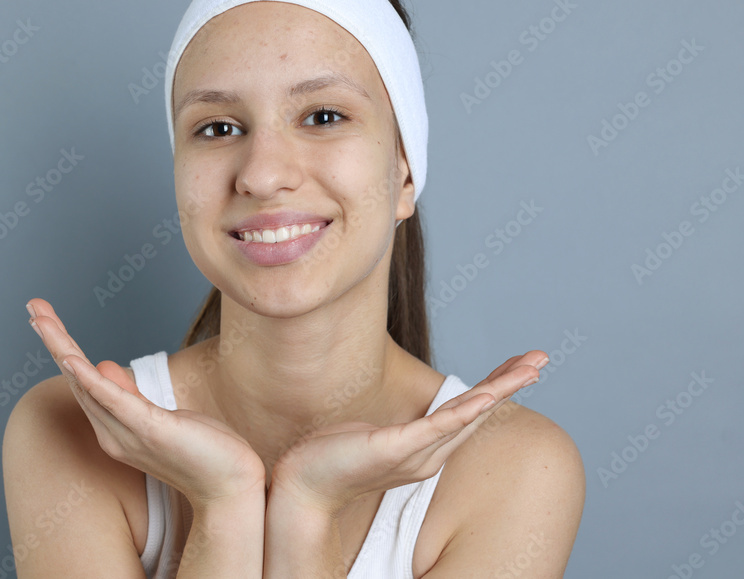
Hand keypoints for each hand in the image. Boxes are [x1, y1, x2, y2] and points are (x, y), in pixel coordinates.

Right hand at [26, 298, 266, 507]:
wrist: (231, 488)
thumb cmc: (202, 452)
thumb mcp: (162, 417)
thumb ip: (132, 397)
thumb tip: (104, 366)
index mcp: (115, 429)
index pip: (83, 382)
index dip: (63, 348)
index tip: (46, 318)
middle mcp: (113, 433)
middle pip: (76, 378)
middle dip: (54, 339)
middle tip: (33, 305)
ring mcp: (129, 434)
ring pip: (86, 384)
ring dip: (62, 348)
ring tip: (41, 319)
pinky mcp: (151, 431)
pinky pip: (114, 402)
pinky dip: (91, 380)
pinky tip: (71, 360)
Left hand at [267, 350, 548, 515]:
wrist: (301, 485)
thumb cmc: (331, 458)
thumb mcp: (374, 432)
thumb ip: (397, 425)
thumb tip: (405, 409)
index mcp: (425, 447)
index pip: (468, 410)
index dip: (496, 385)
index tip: (523, 363)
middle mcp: (428, 454)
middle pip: (477, 410)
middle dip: (510, 383)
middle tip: (542, 358)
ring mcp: (413, 453)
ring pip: (465, 416)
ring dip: (498, 392)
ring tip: (528, 371)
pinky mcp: (392, 449)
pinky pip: (433, 428)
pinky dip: (460, 413)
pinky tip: (482, 398)